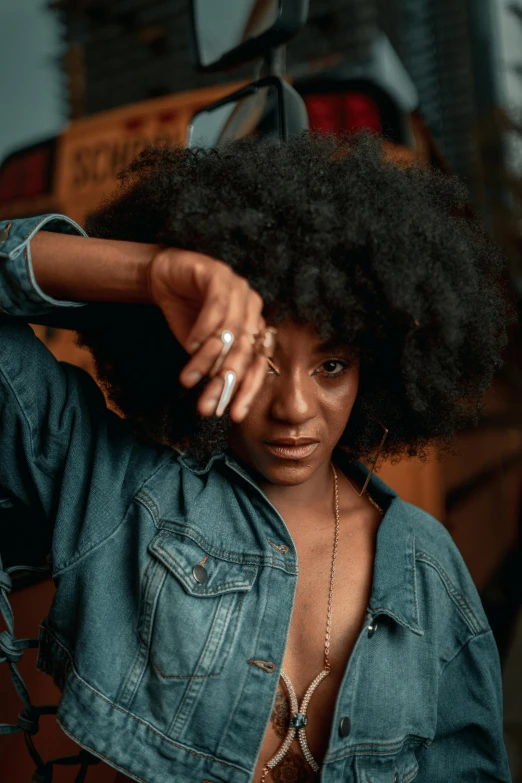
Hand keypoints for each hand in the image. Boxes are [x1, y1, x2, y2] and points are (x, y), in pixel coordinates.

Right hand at [147, 247, 267, 421]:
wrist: (164, 279)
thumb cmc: (187, 316)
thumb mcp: (202, 350)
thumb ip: (213, 368)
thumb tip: (217, 402)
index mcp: (255, 329)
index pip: (258, 365)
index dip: (246, 391)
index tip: (233, 416)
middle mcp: (252, 310)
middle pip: (245, 351)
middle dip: (225, 381)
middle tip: (207, 404)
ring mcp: (239, 289)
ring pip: (230, 331)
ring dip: (208, 359)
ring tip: (188, 379)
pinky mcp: (220, 274)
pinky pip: (217, 306)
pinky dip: (205, 328)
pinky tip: (191, 344)